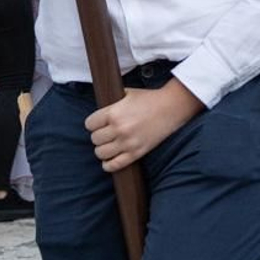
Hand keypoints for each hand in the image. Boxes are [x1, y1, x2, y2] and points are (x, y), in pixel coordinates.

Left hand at [85, 80, 202, 172]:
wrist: (170, 108)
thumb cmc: (148, 99)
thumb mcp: (125, 94)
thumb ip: (111, 102)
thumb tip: (99, 110)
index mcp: (113, 113)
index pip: (89, 124)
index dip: (92, 124)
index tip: (96, 124)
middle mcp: (119, 129)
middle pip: (94, 139)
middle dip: (98, 136)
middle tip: (104, 133)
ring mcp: (127, 142)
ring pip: (101, 153)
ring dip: (102, 149)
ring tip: (107, 145)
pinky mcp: (136, 153)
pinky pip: (115, 165)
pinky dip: (108, 164)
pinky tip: (109, 160)